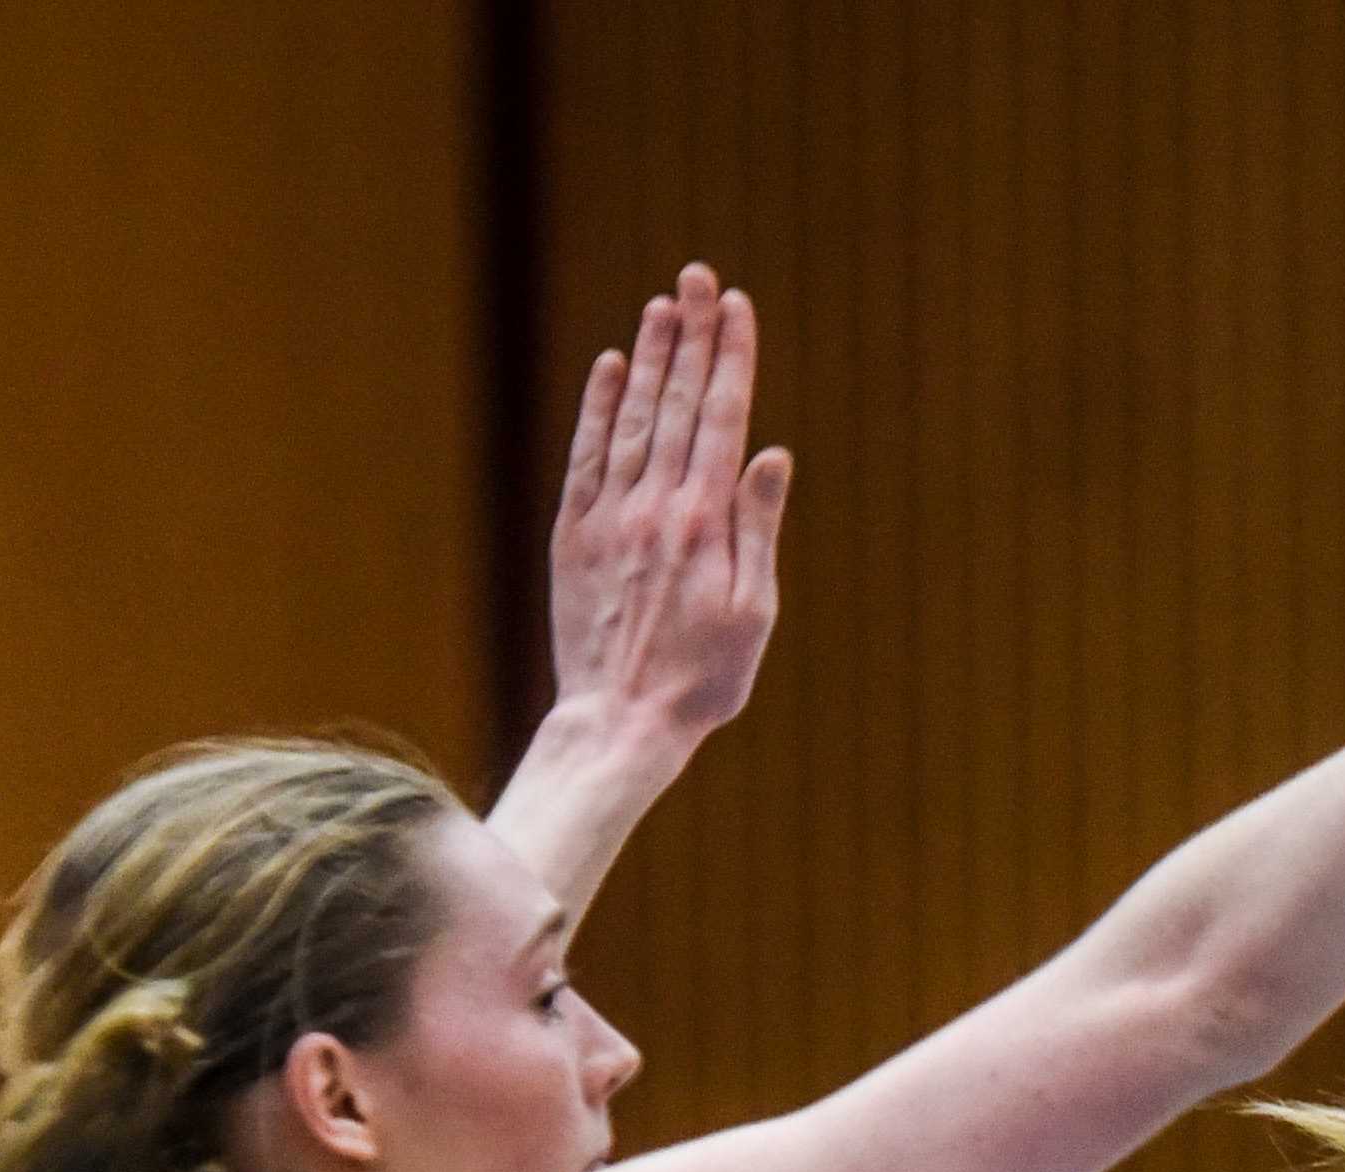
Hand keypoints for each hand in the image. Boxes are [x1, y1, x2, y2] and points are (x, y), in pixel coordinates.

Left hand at [548, 262, 791, 747]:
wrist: (620, 720)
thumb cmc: (702, 680)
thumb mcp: (753, 613)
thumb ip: (758, 528)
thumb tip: (771, 454)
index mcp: (704, 522)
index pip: (721, 418)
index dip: (731, 357)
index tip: (737, 305)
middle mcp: (654, 505)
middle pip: (677, 403)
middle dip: (692, 335)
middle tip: (698, 276)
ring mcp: (608, 515)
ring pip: (632, 417)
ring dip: (650, 357)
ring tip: (663, 305)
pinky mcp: (573, 533)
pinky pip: (587, 453)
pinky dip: (599, 406)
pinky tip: (613, 367)